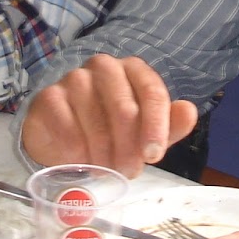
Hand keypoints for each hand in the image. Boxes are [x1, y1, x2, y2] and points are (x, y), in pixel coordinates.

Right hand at [21, 53, 197, 175]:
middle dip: (129, 149)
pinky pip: (68, 129)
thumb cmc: (112, 131)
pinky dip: (77, 153)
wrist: (63, 136)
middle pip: (125, 109)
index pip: (152, 91)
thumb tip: (188, 112)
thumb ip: (170, 124)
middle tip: (129, 172)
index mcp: (133, 69)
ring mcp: (74, 78)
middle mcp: (104, 67)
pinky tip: (80, 161)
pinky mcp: (49, 97)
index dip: (156, 126)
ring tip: (105, 170)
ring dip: (103, 155)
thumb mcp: (145, 132)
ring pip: (96, 123)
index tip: (154, 155)